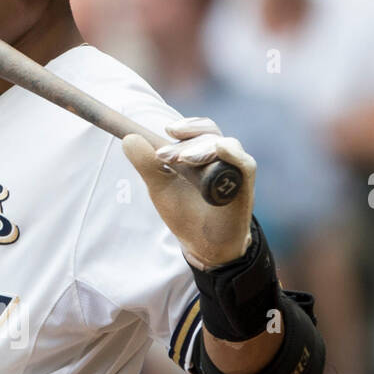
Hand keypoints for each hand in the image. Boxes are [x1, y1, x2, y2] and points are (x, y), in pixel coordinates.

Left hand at [122, 116, 255, 269]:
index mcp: (202, 153)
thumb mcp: (160, 188)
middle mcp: (221, 156)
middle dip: (185, 143)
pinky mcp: (245, 184)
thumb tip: (128, 139)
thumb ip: (146, 164)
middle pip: (208, 134)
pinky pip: (244, 163)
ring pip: (223, 145)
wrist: (204, 245)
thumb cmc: (186, 214)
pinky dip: (232, 153)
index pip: (196, 129)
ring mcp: (235, 169)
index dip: (183, 128)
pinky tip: (220, 149)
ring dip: (201, 148)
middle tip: (164, 157)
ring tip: (183, 160)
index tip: (166, 131)